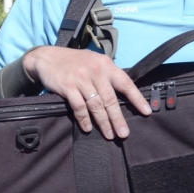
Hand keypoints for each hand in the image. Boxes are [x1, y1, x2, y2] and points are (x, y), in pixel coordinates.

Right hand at [22, 46, 150, 138]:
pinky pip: (79, 107)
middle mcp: (95, 71)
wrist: (47, 57)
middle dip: (118, 118)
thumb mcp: (94, 61)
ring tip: (109, 135)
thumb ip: (107, 74)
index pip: (126, 83)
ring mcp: (81, 79)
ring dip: (103, 122)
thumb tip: (123, 94)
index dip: (137, 99)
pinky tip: (88, 128)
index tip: (146, 112)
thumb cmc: (74, 62)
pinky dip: (84, 119)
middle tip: (124, 133)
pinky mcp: (67, 87)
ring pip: (96, 105)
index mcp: (106, 65)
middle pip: (110, 99)